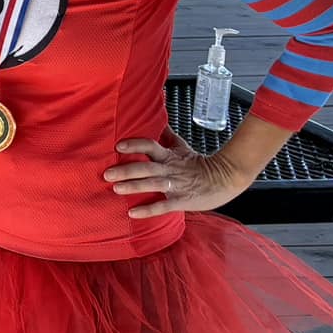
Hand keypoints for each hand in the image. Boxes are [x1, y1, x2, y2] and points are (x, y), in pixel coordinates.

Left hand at [104, 135, 250, 218]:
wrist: (226, 179)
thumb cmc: (200, 164)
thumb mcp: (182, 147)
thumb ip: (167, 136)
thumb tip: (157, 119)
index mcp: (169, 156)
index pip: (150, 146)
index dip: (135, 145)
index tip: (118, 146)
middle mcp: (170, 169)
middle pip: (146, 167)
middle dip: (126, 170)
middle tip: (107, 174)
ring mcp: (176, 185)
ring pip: (152, 185)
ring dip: (134, 187)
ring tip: (116, 189)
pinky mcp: (182, 200)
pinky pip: (163, 206)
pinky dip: (148, 210)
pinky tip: (132, 213)